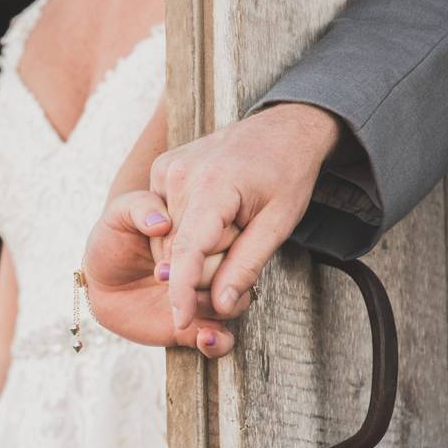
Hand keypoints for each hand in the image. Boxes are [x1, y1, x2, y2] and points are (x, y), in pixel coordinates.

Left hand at [82, 190, 248, 357]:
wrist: (101, 280)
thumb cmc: (113, 239)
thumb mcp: (120, 216)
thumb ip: (139, 208)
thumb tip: (162, 223)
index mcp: (199, 232)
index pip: (223, 236)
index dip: (205, 247)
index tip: (168, 261)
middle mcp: (210, 264)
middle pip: (234, 273)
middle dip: (214, 282)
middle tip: (177, 284)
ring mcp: (206, 296)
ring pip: (235, 304)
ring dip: (218, 310)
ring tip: (188, 313)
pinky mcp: (197, 326)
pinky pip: (221, 339)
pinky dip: (219, 343)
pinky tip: (205, 339)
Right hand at [151, 103, 340, 330]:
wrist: (281, 127)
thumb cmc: (286, 174)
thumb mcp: (279, 224)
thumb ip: (247, 265)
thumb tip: (222, 305)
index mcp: (213, 186)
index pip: (187, 251)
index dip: (182, 291)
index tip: (179, 320)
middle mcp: (180, 174)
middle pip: (177, 250)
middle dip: (204, 266)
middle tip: (240, 244)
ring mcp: (167, 169)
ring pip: (168, 238)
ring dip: (196, 249)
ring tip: (231, 226)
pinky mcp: (162, 168)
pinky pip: (166, 220)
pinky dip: (187, 230)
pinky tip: (214, 214)